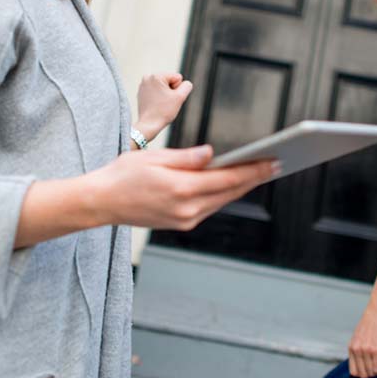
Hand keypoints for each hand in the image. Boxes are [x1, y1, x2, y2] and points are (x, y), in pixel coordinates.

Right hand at [89, 145, 277, 229]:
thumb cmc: (124, 174)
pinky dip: (224, 194)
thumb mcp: (156, 157)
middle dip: (255, 178)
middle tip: (276, 164)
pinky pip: (210, 207)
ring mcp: (185, 219)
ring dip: (242, 187)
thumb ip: (187, 158)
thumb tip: (213, 154)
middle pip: (231, 192)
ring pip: (222, 201)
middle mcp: (187, 209)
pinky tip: (234, 183)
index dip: (254, 170)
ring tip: (260, 172)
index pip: (228, 179)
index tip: (273, 161)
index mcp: (182, 189)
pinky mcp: (181, 223)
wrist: (100, 202)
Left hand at [135, 72, 192, 140]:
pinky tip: (155, 105)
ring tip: (160, 103)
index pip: (177, 77)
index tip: (169, 98)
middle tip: (165, 102)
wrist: (149, 125)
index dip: (177, 89)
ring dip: (165, 94)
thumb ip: (187, 86)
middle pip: (170, 80)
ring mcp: (143, 85)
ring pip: (163, 86)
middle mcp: (147, 77)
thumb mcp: (180, 97)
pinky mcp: (141, 92)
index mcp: (156, 76)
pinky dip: (158, 97)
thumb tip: (186, 83)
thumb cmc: (163, 111)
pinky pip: (156, 91)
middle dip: (171, 91)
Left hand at [348, 298, 376, 377]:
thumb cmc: (374, 319)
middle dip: (374, 373)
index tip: (373, 367)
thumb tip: (376, 365)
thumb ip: (365, 350)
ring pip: (372, 373)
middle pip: (363, 374)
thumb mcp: (363, 336)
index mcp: (352, 347)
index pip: (354, 371)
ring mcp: (366, 350)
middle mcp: (357, 350)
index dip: (364, 372)